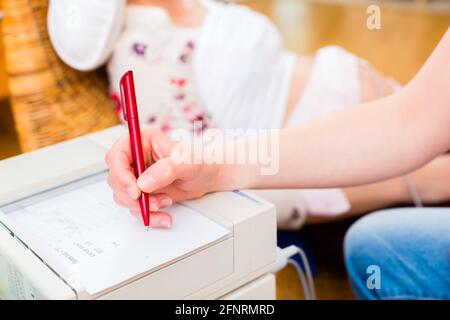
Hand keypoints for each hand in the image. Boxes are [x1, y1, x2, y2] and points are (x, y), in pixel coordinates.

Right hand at [105, 128, 221, 226]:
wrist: (207, 176)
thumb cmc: (199, 161)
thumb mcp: (186, 162)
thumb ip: (166, 170)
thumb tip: (144, 183)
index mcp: (141, 140)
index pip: (117, 156)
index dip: (121, 175)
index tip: (136, 191)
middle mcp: (135, 158)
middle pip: (116, 179)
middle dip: (133, 196)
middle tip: (153, 203)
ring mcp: (136, 176)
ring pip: (123, 196)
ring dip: (142, 206)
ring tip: (166, 203)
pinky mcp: (141, 192)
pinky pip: (135, 208)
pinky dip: (148, 215)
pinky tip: (164, 216)